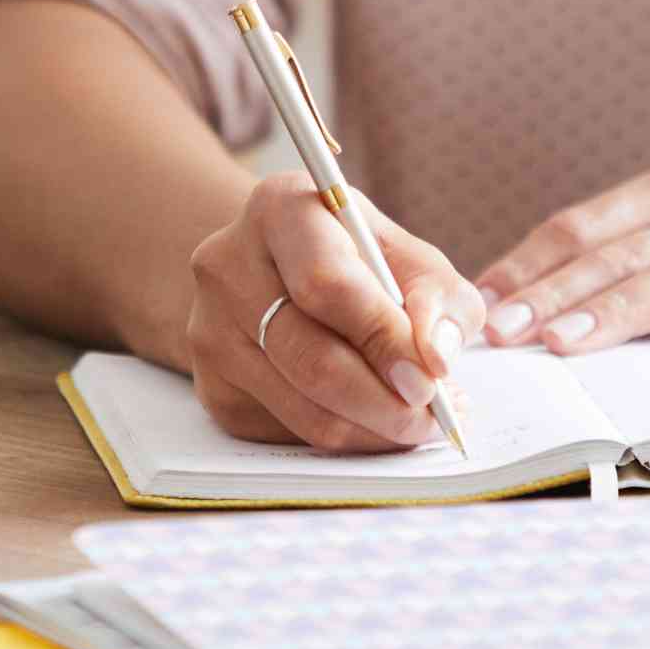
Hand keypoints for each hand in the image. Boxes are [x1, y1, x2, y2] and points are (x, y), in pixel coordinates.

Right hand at [186, 170, 485, 450]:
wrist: (278, 269)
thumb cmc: (356, 259)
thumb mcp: (406, 254)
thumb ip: (438, 297)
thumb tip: (437, 358)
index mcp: (280, 209)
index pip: (326, 284)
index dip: (384, 338)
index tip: (432, 378)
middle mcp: (228, 265)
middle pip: (310, 358)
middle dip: (386, 402)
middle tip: (433, 416)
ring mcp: (211, 328)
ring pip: (303, 409)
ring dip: (373, 431)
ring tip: (418, 421)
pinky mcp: (212, 386)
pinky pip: (289, 433)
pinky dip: (345, 439)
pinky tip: (375, 421)